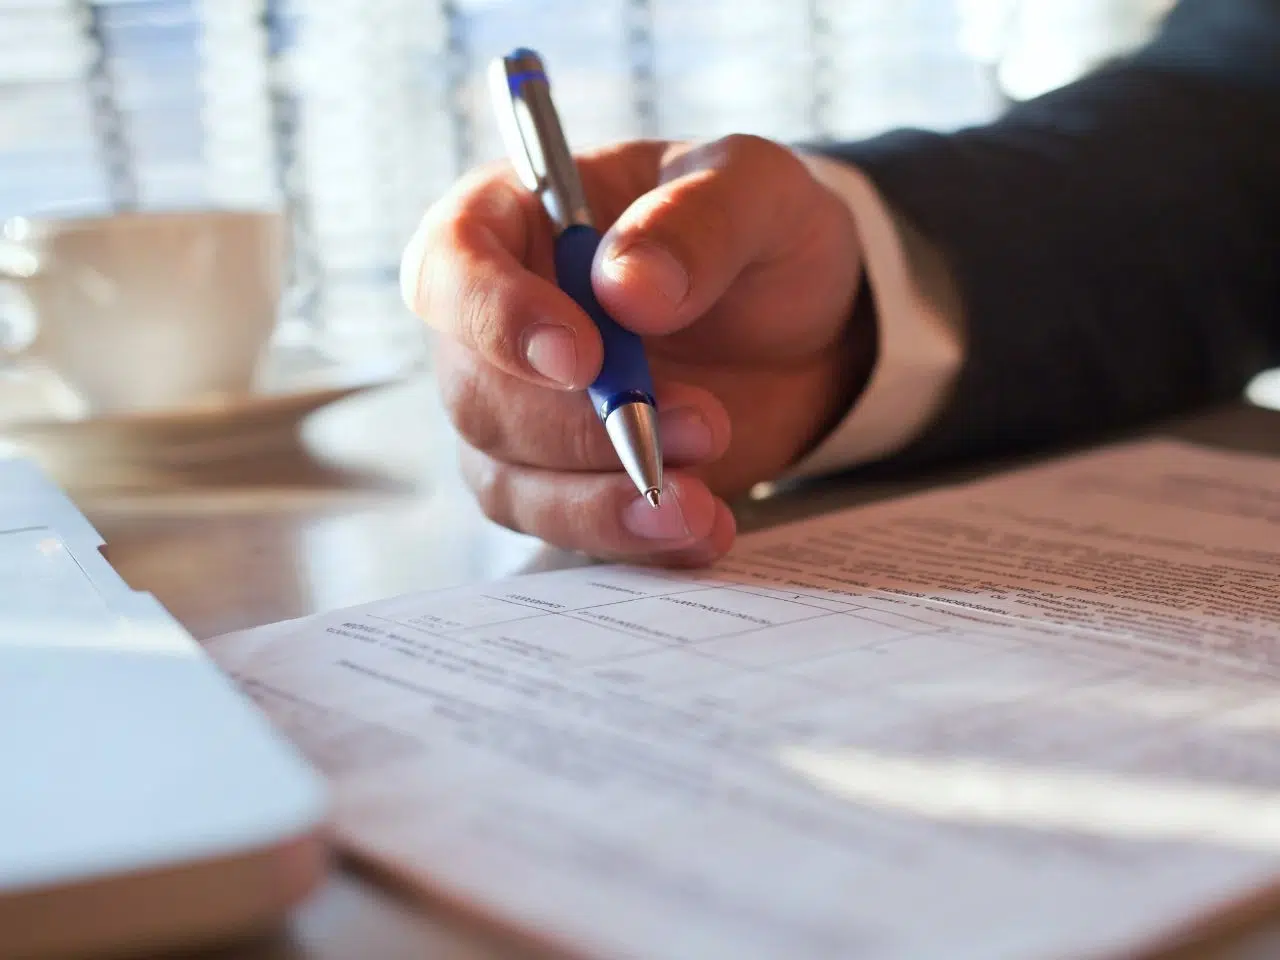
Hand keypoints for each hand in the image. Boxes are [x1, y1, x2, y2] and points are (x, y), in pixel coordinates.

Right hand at [400, 135, 870, 565]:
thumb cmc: (759, 231)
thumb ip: (696, 223)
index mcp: (515, 220)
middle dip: (585, 429)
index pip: (451, 266)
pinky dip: (629, 540)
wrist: (806, 325)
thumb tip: (627, 287)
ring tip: (700, 506)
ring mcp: (524, 410)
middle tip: (702, 428)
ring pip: (511, 479)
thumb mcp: (756, 190)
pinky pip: (565, 527)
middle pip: (479, 395)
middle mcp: (498, 323)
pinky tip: (702, 532)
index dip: (496, 319)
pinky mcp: (565, 478)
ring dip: (601, 503)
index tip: (579, 360)